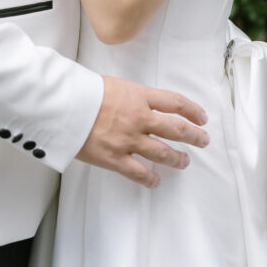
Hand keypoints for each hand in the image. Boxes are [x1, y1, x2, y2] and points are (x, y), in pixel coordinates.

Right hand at [77, 76, 209, 189]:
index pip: (175, 103)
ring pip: (163, 153)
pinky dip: (151, 179)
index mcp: (139, 97)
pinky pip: (139, 173)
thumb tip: (141, 103)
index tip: (202, 117)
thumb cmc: (83, 91)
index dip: (192, 110)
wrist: (63, 106)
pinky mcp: (115, 159)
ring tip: (185, 161)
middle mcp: (139, 118)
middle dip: (194, 136)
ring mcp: (129, 140)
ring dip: (178, 159)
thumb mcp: (114, 85)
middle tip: (203, 140)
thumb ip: (132, 96)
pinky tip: (157, 182)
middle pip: (176, 129)